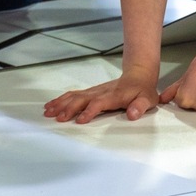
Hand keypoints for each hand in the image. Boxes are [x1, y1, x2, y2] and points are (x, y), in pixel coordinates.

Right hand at [43, 67, 159, 123]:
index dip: (89, 111)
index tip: (80, 120)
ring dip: (61, 103)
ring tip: (48, 111)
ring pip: (74, 96)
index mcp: (114, 96)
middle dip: (69, 108)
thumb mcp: (148, 99)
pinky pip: (73, 95)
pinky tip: (52, 105)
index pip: (99, 103)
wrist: (138, 76)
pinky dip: (61, 99)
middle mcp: (100, 92)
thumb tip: (133, 114)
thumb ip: (140, 106)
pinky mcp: (90, 92)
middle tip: (58, 118)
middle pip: (81, 99)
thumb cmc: (142, 91)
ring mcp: (94, 91)